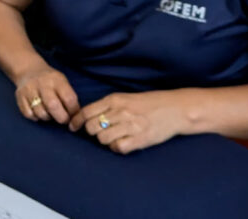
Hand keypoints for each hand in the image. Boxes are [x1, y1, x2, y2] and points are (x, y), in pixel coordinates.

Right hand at [13, 65, 80, 124]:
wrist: (28, 70)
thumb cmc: (50, 80)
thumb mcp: (62, 81)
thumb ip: (69, 96)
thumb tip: (75, 116)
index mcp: (57, 80)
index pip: (69, 98)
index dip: (73, 111)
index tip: (73, 115)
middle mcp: (43, 84)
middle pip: (53, 106)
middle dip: (61, 118)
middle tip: (62, 119)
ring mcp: (30, 90)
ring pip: (40, 113)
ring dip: (47, 117)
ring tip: (49, 112)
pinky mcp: (20, 96)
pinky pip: (29, 114)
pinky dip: (35, 117)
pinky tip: (38, 111)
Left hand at [69, 90, 188, 153]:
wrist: (174, 109)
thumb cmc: (149, 103)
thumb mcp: (125, 98)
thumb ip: (107, 106)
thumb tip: (87, 116)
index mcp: (115, 100)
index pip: (87, 111)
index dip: (77, 121)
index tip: (73, 127)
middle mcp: (120, 112)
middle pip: (91, 127)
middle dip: (91, 132)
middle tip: (99, 132)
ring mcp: (130, 126)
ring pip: (102, 138)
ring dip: (104, 140)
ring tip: (114, 137)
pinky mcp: (140, 139)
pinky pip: (118, 148)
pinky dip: (117, 147)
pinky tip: (123, 143)